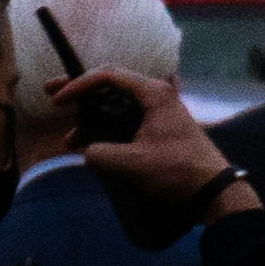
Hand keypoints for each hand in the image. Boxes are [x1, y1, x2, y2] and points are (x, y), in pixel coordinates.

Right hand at [72, 68, 244, 213]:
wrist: (212, 190)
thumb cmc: (176, 170)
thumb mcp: (131, 163)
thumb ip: (99, 154)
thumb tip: (87, 152)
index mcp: (153, 93)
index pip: (107, 75)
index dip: (77, 85)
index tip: (58, 101)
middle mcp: (156, 96)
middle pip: (110, 86)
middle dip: (79, 92)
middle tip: (52, 96)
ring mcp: (159, 112)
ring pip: (116, 106)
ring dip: (91, 118)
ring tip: (70, 140)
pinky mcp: (159, 129)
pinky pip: (125, 121)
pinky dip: (106, 130)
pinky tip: (90, 148)